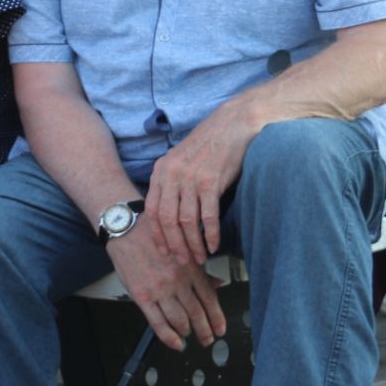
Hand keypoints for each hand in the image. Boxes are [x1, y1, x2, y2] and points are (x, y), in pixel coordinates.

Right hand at [105, 231, 224, 351]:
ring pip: (180, 320)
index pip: (209, 299)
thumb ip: (200, 269)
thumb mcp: (182, 248)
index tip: (220, 329)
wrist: (125, 229)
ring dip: (187, 332)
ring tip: (189, 336)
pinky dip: (169, 337)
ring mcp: (159, 290)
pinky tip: (176, 344)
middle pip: (197, 313)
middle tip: (208, 339)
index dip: (217, 318)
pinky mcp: (142, 296)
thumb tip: (218, 284)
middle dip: (205, 330)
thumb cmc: (153, 236)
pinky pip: (158, 322)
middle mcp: (177, 281)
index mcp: (190, 268)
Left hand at [142, 106, 252, 267]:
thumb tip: (170, 214)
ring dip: (193, 244)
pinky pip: (208, 216)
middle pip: (167, 220)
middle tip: (182, 261)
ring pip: (187, 222)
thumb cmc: (209, 144)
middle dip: (174, 245)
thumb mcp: (181, 160)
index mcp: (161, 170)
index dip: (157, 234)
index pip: (152, 210)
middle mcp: (172, 174)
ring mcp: (190, 178)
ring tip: (199, 258)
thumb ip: (172, 183)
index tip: (163, 251)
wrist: (233, 124)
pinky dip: (211, 235)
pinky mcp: (211, 181)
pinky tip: (214, 246)